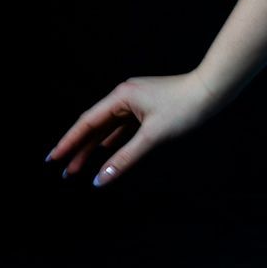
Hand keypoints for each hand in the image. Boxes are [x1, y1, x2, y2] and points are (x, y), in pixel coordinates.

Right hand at [44, 70, 223, 186]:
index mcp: (122, 96)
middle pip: (95, 125)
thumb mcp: (153, 136)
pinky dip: (112, 141)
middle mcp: (126, 96)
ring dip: (94, 146)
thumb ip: (125, 158)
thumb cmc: (185, 108)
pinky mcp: (148, 107)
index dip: (69, 142)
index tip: (53, 159)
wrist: (213, 89)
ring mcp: (137, 101)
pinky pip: (123, 126)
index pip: (87, 122)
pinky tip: (104, 152)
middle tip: (63, 171)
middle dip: (78, 148)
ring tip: (78, 168)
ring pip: (108, 127)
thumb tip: (101, 179)